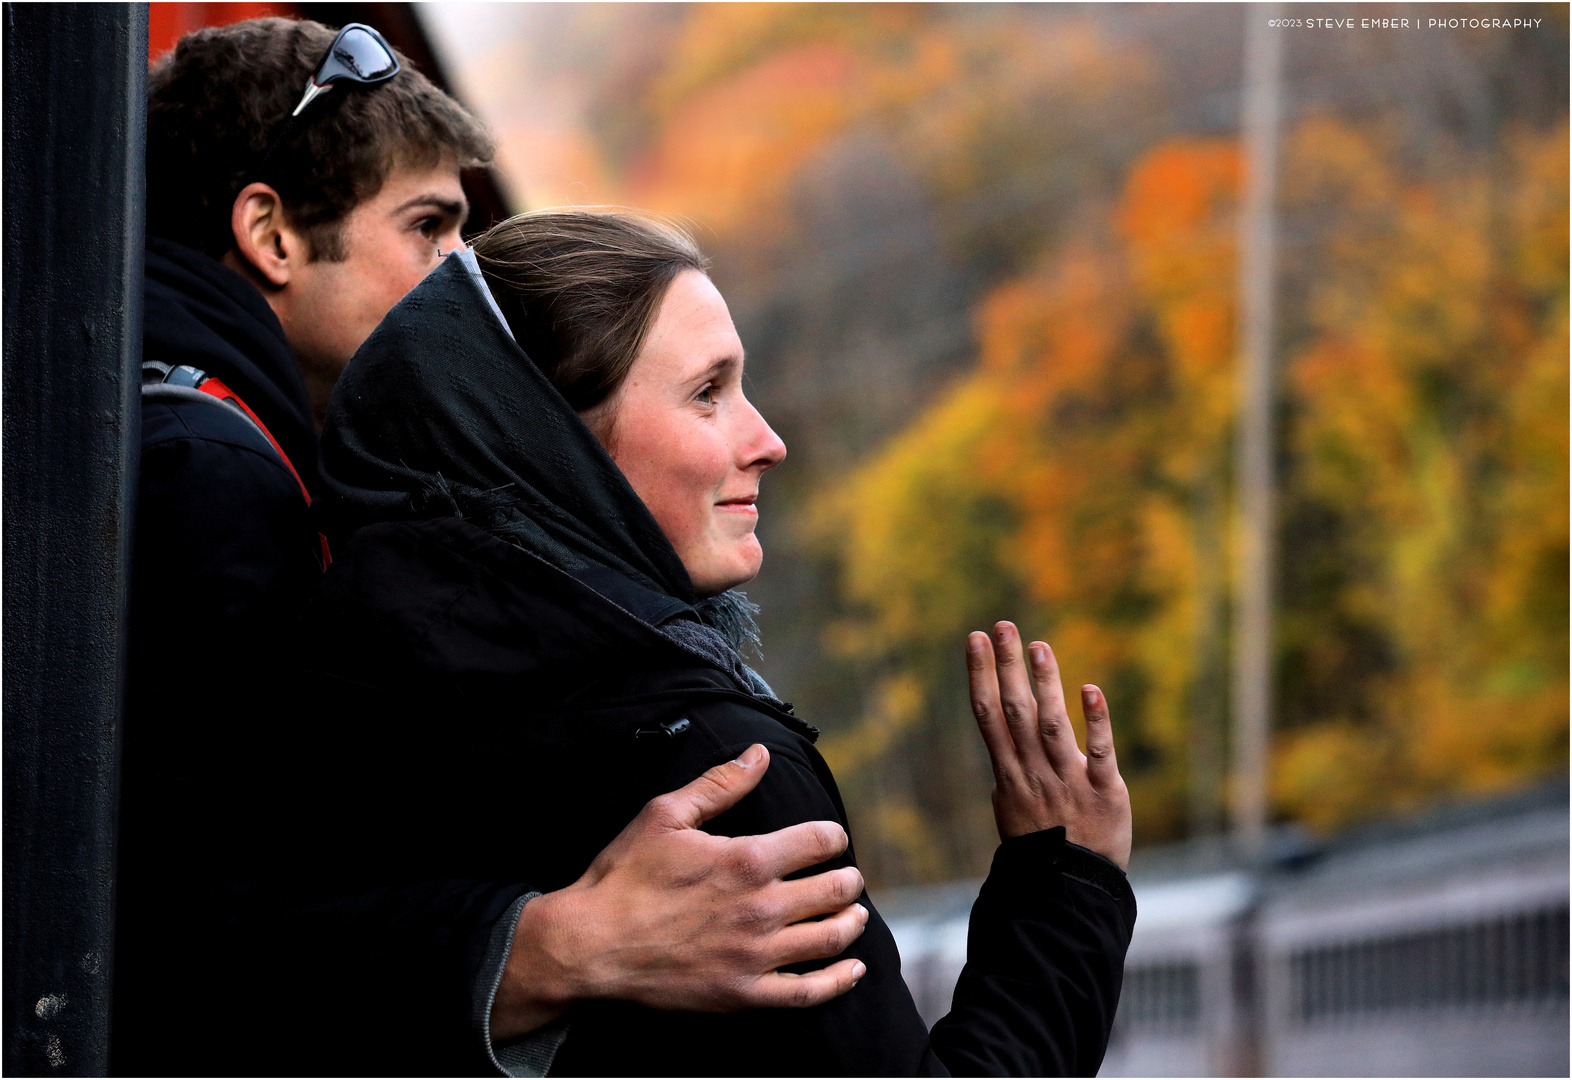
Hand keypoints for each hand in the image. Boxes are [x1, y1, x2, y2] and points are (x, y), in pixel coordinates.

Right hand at [490, 744, 868, 1039]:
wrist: (589, 945)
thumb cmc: (624, 876)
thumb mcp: (666, 815)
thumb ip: (719, 784)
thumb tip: (759, 753)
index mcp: (747, 859)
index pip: (819, 841)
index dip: (832, 837)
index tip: (831, 839)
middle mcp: (761, 907)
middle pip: (835, 889)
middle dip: (848, 879)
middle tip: (847, 877)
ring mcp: (755, 955)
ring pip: (830, 937)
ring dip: (851, 922)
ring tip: (854, 914)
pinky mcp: (744, 994)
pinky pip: (808, 992)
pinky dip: (839, 980)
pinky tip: (853, 968)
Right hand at [966, 622, 1131, 869]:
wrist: (1071, 890)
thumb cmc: (1041, 849)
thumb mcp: (1011, 810)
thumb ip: (1008, 772)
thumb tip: (1001, 746)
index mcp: (1010, 774)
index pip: (988, 715)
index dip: (980, 674)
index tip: (975, 639)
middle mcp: (1034, 772)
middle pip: (1015, 711)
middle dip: (1006, 666)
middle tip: (1002, 626)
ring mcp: (1068, 780)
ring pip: (1052, 724)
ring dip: (1044, 683)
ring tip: (1038, 646)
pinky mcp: (1104, 790)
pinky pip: (1099, 751)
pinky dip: (1095, 720)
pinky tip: (1089, 689)